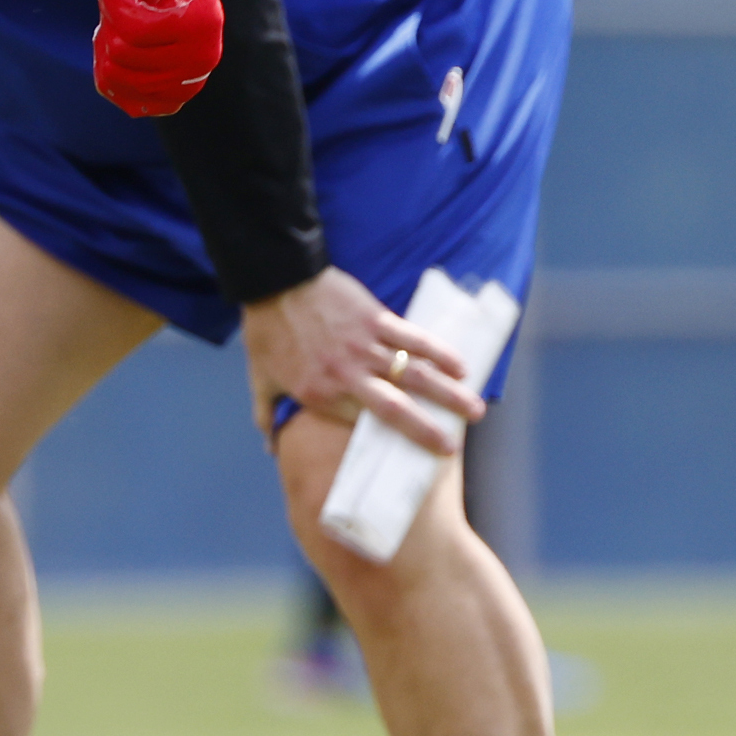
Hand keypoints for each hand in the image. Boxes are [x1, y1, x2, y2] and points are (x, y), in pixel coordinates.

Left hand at [93, 0, 223, 116]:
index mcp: (204, 23)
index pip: (134, 27)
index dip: (110, 2)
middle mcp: (203, 61)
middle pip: (122, 53)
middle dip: (109, 25)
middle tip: (114, 7)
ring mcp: (187, 87)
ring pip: (116, 76)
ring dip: (105, 48)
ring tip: (116, 27)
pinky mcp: (169, 102)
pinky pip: (120, 97)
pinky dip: (108, 73)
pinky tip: (116, 51)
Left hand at [240, 266, 485, 449]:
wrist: (274, 282)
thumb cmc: (267, 332)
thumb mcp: (260, 380)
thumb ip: (266, 415)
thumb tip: (268, 446)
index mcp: (321, 395)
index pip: (362, 427)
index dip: (387, 441)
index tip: (406, 453)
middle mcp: (348, 376)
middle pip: (397, 409)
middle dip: (428, 430)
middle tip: (452, 448)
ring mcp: (365, 347)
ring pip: (414, 375)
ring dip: (448, 394)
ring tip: (475, 410)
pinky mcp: (376, 319)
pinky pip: (414, 339)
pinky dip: (439, 353)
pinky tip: (461, 366)